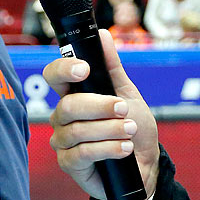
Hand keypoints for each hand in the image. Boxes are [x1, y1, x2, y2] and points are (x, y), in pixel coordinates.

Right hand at [44, 29, 159, 199]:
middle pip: (68, 105)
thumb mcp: (128, 93)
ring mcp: (63, 140)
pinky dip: (108, 148)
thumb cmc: (133, 128)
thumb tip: (102, 35)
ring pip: (76, 130)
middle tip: (124, 109)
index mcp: (73, 94)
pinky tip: (124, 148)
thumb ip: (112, 67)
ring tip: (130, 130)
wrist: (145, 163)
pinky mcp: (69, 163)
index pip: (54, 75)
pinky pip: (82, 153)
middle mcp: (63, 116)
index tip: (84, 69)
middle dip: (100, 106)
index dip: (63, 69)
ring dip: (109, 129)